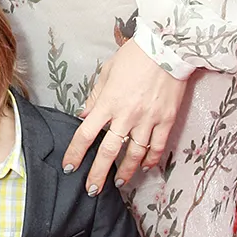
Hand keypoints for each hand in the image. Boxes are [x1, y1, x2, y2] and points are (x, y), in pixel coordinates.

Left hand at [62, 37, 187, 192]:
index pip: (86, 135)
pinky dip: (151, 159)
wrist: (167, 48)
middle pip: (108, 152)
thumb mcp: (107, 73)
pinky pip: (158, 146)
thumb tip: (85, 115)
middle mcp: (126, 116)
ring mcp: (148, 120)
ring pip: (135, 154)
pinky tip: (146, 167)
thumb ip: (96, 97)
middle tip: (92, 189)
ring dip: (126, 171)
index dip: (76, 153)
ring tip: (119, 182)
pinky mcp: (166, 120)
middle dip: (98, 174)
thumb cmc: (135, 56)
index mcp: (108, 103)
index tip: (70, 166)